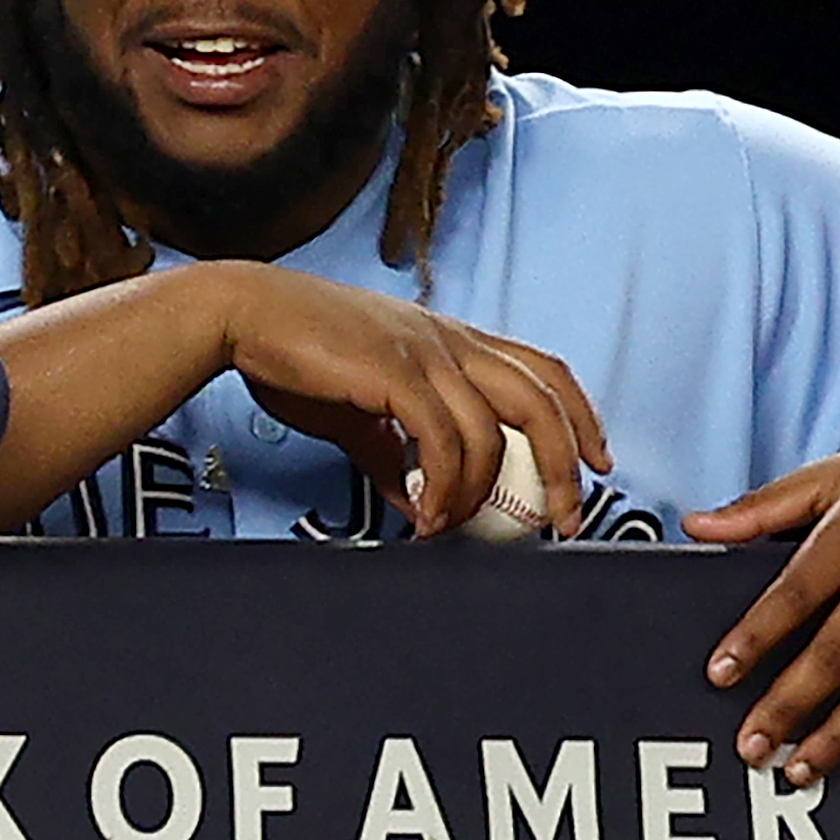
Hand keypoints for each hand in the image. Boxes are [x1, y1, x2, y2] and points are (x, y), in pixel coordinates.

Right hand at [217, 268, 609, 537]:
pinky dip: (443, 486)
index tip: (596, 462)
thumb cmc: (296, 352)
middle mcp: (450, 340)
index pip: (542, 371)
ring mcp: (425, 352)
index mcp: (451, 339)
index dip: (581, 417)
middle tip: (567, 518)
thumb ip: (394, 452)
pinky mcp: (393, 371)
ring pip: (491, 431)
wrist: (244, 313)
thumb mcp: (360, 409)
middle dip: (565, 466)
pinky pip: (441, 440)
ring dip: (482, 493)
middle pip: (540, 401)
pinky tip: (426, 512)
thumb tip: (415, 500)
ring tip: (456, 527)